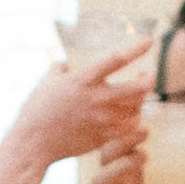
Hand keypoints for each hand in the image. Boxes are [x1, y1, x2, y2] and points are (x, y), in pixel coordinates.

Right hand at [6, 32, 155, 183]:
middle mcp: (97, 98)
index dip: (137, 49)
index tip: (150, 41)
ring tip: (137, 97)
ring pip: (136, 109)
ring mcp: (102, 119)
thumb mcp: (47, 82)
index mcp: (84, 80)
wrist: (34, 142)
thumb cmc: (37, 110)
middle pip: (138, 88)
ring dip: (140, 101)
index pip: (117, 60)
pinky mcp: (102, 136)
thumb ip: (60, 69)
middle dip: (149, 79)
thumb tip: (65, 65)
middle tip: (148, 76)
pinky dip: (133, 121)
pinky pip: (128, 129)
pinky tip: (130, 117)